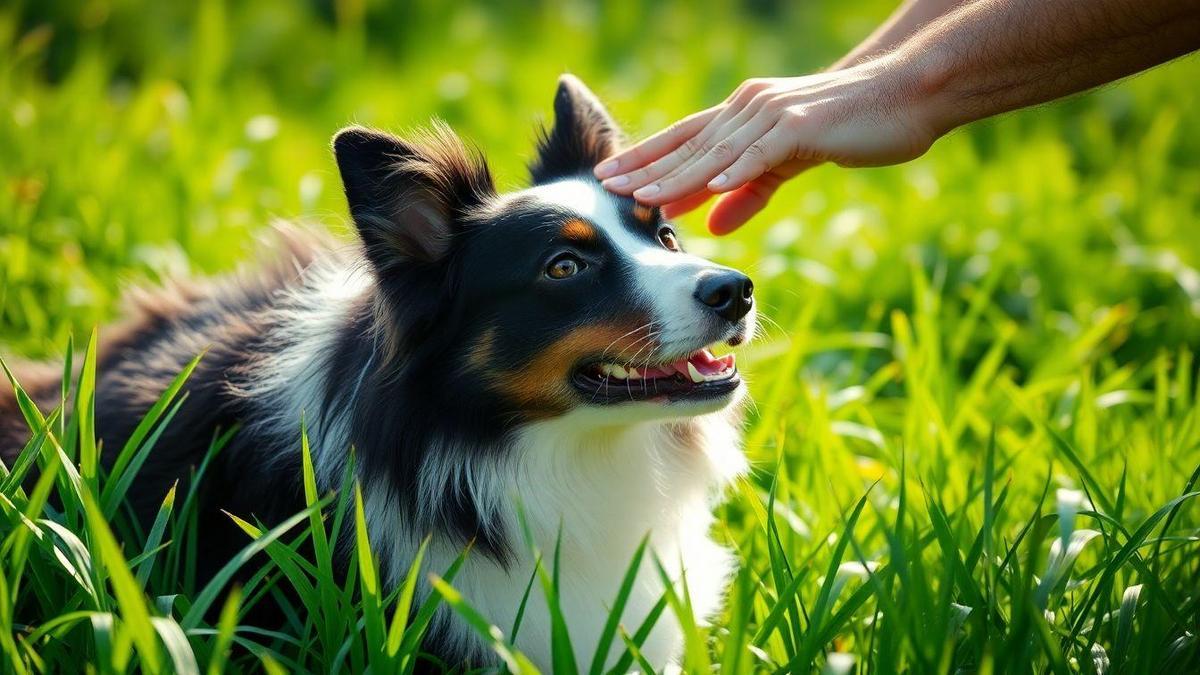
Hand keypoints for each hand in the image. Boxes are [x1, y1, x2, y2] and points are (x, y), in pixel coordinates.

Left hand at [594, 59, 937, 233]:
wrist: (904, 93)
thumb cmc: (848, 127)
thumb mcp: (788, 164)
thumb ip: (749, 191)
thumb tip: (710, 222)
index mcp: (742, 116)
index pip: (683, 140)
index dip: (645, 159)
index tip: (606, 179)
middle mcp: (748, 109)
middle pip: (688, 145)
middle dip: (645, 168)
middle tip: (604, 188)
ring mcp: (773, 114)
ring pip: (716, 151)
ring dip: (678, 175)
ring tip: (642, 195)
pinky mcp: (803, 125)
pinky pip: (764, 152)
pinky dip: (738, 170)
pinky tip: (710, 189)